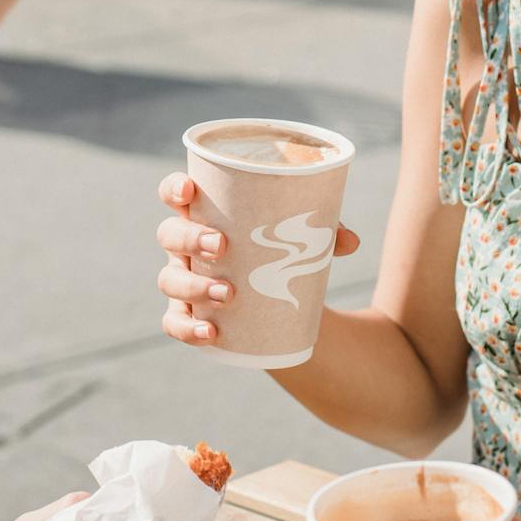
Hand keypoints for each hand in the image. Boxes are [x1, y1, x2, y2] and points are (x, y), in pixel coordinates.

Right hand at [156, 171, 359, 345]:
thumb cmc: (281, 250)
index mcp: (205, 213)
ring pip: (169, 280)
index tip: (190, 190)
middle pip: (169, 235)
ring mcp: (183, 280)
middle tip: (222, 245)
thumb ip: (325, 231)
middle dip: (190, 238)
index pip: (175, 194)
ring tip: (229, 293)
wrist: (276, 297)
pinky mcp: (189, 314)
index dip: (173, 188)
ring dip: (194, 286)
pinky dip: (188, 329)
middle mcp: (186, 246)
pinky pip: (175, 323)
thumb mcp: (303, 236)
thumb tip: (351, 241)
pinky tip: (212, 333)